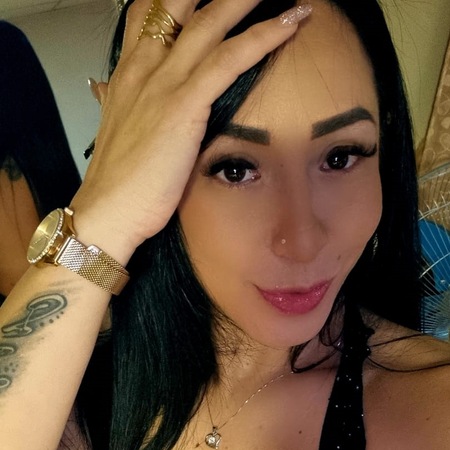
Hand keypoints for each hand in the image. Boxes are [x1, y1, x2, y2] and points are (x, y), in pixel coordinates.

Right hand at [71, 0, 307, 262]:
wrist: (109, 210)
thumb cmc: (119, 178)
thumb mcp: (114, 127)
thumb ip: (113, 99)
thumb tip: (104, 85)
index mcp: (128, 71)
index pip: (149, 14)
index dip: (179, 0)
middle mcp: (144, 66)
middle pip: (179, 4)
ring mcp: (163, 83)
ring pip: (210, 24)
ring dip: (247, 0)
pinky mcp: (184, 105)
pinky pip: (228, 60)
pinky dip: (263, 37)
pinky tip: (290, 23)